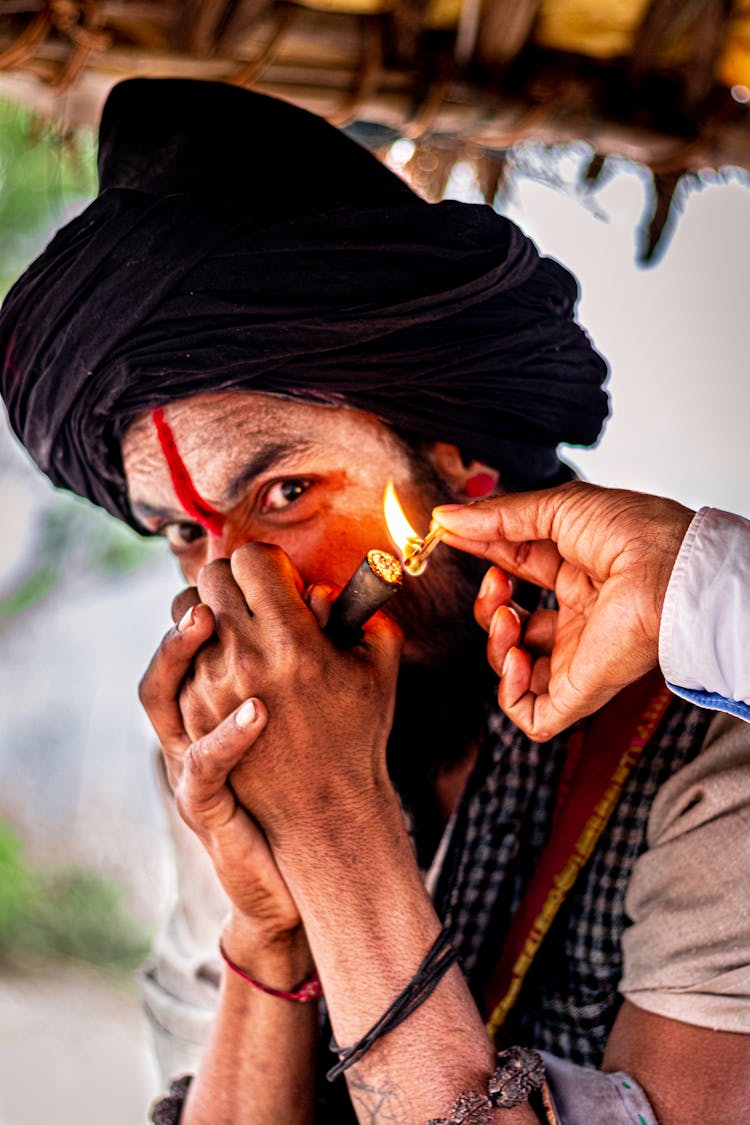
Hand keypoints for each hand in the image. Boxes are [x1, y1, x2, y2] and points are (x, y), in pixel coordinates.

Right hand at [139, 605, 302, 941]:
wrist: (303, 863)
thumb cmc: (306, 776)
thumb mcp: (307, 706)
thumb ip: (311, 654)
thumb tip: (325, 593)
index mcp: (211, 696)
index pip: (188, 633)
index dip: (200, 598)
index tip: (233, 568)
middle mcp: (188, 722)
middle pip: (164, 653)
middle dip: (184, 614)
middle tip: (213, 584)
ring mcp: (187, 762)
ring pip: (159, 699)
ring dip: (179, 653)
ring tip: (206, 619)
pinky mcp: (201, 804)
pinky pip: (203, 765)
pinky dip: (226, 736)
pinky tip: (257, 711)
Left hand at [178, 542, 403, 846]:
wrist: (323, 810)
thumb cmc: (358, 732)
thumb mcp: (378, 668)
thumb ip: (367, 614)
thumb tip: (329, 585)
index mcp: (292, 641)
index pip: (252, 560)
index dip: (269, 563)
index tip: (283, 581)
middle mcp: (243, 660)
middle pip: (214, 577)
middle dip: (238, 579)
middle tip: (260, 598)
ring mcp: (209, 688)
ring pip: (186, 612)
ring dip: (211, 609)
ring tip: (236, 626)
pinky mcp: (189, 715)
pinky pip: (179, 655)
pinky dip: (198, 646)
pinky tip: (225, 658)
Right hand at [433, 482, 694, 739]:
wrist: (664, 569)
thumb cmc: (631, 532)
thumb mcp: (554, 509)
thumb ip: (496, 518)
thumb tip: (445, 518)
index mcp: (578, 575)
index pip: (515, 572)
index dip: (484, 558)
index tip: (452, 537)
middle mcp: (578, 618)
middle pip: (510, 623)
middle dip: (487, 603)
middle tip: (496, 582)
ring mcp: (577, 657)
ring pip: (513, 670)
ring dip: (493, 642)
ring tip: (507, 617)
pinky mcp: (579, 690)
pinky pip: (533, 714)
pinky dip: (508, 691)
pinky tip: (513, 657)